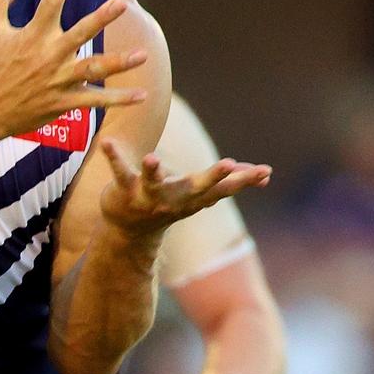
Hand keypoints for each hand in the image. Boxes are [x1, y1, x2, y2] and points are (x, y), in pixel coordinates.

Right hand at [0, 0, 149, 137]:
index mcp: (32, 36)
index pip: (49, 4)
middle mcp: (49, 56)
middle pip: (79, 34)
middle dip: (101, 19)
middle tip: (120, 5)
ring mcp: (58, 81)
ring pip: (94, 69)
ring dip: (119, 63)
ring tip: (143, 55)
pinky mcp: (64, 102)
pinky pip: (95, 101)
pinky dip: (119, 99)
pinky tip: (142, 95)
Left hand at [98, 139, 270, 237]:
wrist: (129, 231)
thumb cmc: (171, 204)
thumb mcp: (201, 195)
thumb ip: (230, 182)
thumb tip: (267, 173)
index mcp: (194, 197)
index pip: (224, 189)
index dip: (244, 180)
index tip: (265, 171)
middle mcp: (174, 199)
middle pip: (197, 188)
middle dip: (214, 177)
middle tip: (230, 163)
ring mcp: (148, 197)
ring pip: (153, 184)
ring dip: (153, 172)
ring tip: (153, 158)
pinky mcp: (125, 191)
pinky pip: (119, 173)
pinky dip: (114, 157)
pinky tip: (107, 142)